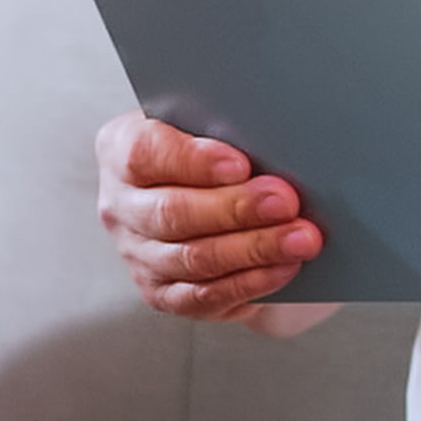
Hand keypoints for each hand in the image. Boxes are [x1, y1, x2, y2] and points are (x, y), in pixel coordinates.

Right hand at [95, 111, 322, 319]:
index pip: (144, 154)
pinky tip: (283, 268)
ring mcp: (137, 253)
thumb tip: (272, 147)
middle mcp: (120, 204)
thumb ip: (225, 129)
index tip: (240, 164)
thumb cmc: (213, 152)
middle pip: (171, 213)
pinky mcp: (161, 292)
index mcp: (120, 149)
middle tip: (284, 203)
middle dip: (235, 209)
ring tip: (299, 239)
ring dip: (253, 249)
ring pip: (192, 258)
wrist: (212, 196)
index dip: (193, 161)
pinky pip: (203, 296)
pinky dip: (248, 283)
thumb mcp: (209, 125)